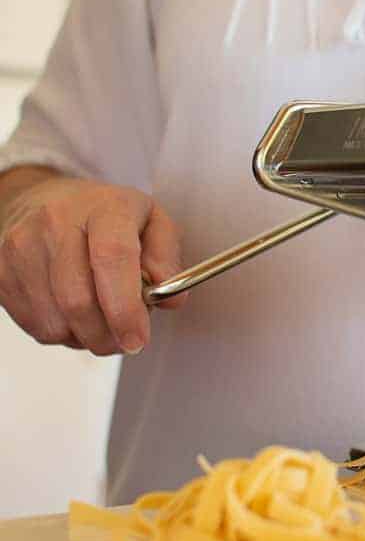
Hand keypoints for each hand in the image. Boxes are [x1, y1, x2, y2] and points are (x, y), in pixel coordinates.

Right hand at [0, 175, 186, 354]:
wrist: (43, 199)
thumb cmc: (104, 215)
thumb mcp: (152, 221)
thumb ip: (167, 259)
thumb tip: (171, 299)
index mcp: (104, 208)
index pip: (112, 258)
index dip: (125, 308)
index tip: (138, 339)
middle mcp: (56, 223)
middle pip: (79, 300)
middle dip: (109, 336)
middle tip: (127, 341)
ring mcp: (21, 248)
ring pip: (55, 321)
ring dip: (87, 337)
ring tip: (103, 321)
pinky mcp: (1, 271)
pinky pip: (35, 325)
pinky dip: (63, 333)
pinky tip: (76, 315)